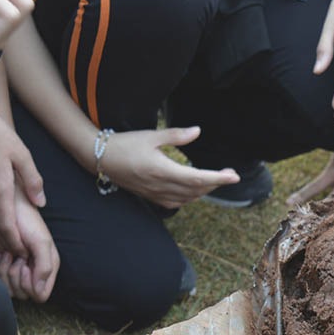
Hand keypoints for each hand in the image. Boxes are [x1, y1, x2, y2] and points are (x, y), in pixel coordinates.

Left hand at [0, 186, 58, 301]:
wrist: (10, 207)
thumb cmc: (28, 221)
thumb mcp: (41, 242)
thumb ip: (45, 268)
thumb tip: (39, 292)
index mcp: (49, 269)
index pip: (40, 295)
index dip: (30, 285)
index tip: (25, 265)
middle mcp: (36, 273)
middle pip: (22, 294)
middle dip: (15, 276)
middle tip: (15, 256)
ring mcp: (19, 271)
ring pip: (8, 289)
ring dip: (4, 271)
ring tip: (7, 253)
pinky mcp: (5, 266)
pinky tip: (0, 254)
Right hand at [98, 126, 239, 208]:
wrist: (99, 158)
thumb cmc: (125, 143)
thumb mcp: (151, 136)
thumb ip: (176, 135)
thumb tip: (198, 131)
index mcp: (163, 170)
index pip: (198, 178)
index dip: (218, 178)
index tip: (234, 176)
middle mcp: (161, 185)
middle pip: (197, 190)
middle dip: (216, 183)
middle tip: (230, 174)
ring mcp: (156, 194)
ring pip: (188, 198)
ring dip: (204, 191)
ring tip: (216, 180)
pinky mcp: (151, 197)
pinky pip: (177, 202)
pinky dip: (190, 197)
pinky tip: (195, 190)